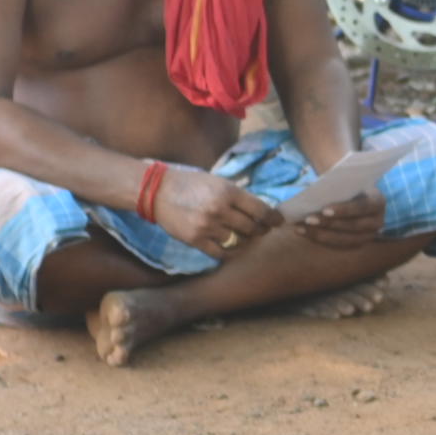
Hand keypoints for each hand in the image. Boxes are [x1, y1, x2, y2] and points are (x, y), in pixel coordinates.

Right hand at [152, 160, 279, 254]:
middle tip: (262, 230)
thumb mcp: (216, 181)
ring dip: (245, 241)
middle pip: (252, 228)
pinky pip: (221, 253)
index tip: (278, 222)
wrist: (157, 191)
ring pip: (238, 241)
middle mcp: (220, 210)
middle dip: (260, 230)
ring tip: (245, 237)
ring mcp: (207, 227)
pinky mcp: (196, 240)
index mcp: (227, 192)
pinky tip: (232, 247)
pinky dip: (230, 252)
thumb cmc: (189, 183)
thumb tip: (259, 210)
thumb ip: (236, 195)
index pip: (260, 210)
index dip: (273, 218)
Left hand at [285, 157, 392, 248]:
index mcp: (378, 201)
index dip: (345, 210)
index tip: (325, 210)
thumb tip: (318, 187)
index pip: (363, 207)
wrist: (348, 192)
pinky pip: (337, 245)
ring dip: (321, 234)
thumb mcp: (344, 178)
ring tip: (301, 227)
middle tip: (308, 219)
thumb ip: (336, 180)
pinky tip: (301, 231)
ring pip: (345, 239)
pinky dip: (318, 238)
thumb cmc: (345, 183)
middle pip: (354, 226)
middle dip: (330, 224)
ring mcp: (368, 236)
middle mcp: (377, 221)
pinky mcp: (356, 244)